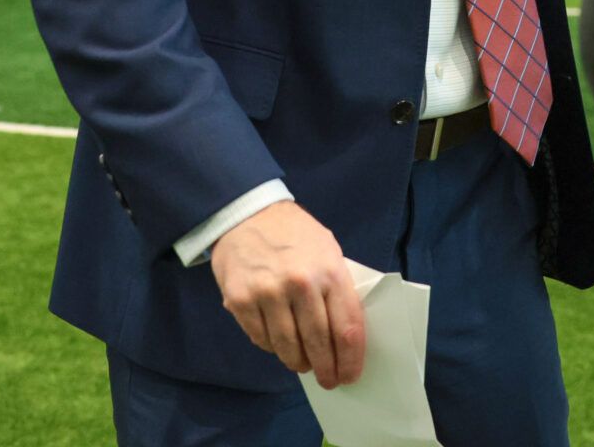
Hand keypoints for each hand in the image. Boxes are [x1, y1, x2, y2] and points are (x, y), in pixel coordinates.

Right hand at [211, 203, 365, 387]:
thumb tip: (346, 332)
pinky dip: (272, 348)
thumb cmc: (294, 233)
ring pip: (288, 346)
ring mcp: (269, 293)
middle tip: (328, 380)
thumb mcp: (327, 249)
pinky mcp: (241, 300)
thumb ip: (337, 286)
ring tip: (303, 365)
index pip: (347, 327)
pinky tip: (279, 346)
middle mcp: (301, 283)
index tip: (350, 374)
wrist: (247, 213)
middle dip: (326, 368)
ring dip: (298, 362)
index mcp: (330, 270)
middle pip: (319, 343)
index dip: (351, 358)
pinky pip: (261, 339)